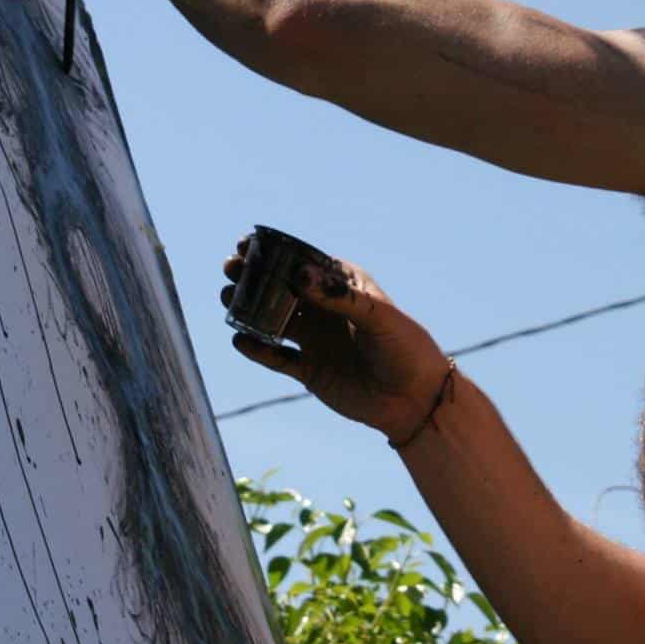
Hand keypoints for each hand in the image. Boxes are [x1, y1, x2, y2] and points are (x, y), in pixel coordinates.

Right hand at [222, 238, 451, 443]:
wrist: (416, 400)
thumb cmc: (406, 347)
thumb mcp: (377, 316)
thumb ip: (338, 296)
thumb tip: (298, 275)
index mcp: (344, 286)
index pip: (304, 262)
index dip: (274, 252)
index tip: (248, 243)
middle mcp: (326, 310)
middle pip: (282, 288)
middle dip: (254, 277)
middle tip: (230, 268)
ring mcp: (316, 339)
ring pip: (274, 320)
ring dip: (250, 309)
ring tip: (228, 299)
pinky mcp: (309, 370)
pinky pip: (276, 357)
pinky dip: (257, 349)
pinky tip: (240, 339)